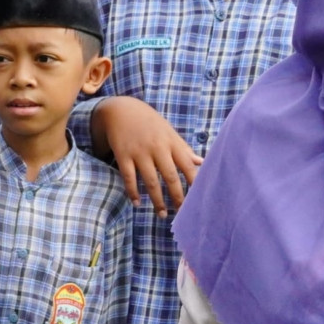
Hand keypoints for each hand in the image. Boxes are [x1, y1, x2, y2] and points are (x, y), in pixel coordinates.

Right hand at [92, 97, 200, 216]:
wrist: (121, 109)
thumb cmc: (150, 123)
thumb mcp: (169, 133)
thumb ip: (184, 149)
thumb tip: (202, 162)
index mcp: (171, 142)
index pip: (187, 165)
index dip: (195, 182)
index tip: (200, 198)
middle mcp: (157, 148)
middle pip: (170, 176)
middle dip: (177, 197)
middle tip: (182, 213)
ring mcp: (139, 152)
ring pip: (150, 181)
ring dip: (157, 200)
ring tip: (163, 214)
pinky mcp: (123, 155)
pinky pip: (129, 178)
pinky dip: (133, 192)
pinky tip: (137, 203)